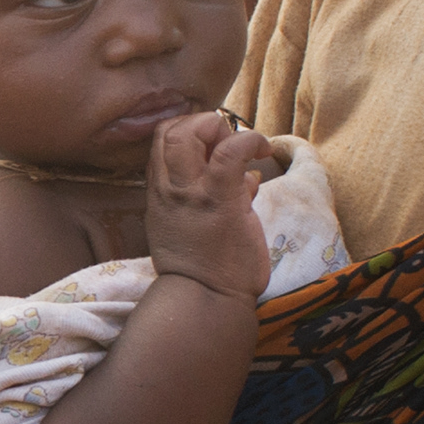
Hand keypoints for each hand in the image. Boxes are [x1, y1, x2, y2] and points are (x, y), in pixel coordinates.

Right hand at [144, 113, 275, 301]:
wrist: (205, 300)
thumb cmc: (205, 269)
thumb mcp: (196, 228)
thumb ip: (217, 198)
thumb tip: (248, 180)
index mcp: (160, 193)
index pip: (160, 140)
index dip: (186, 129)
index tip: (212, 145)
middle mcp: (170, 188)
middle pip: (170, 129)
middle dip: (201, 123)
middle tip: (226, 144)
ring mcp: (192, 192)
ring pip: (191, 132)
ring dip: (220, 128)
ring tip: (243, 146)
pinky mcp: (220, 199)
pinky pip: (232, 151)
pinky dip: (250, 140)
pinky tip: (263, 151)